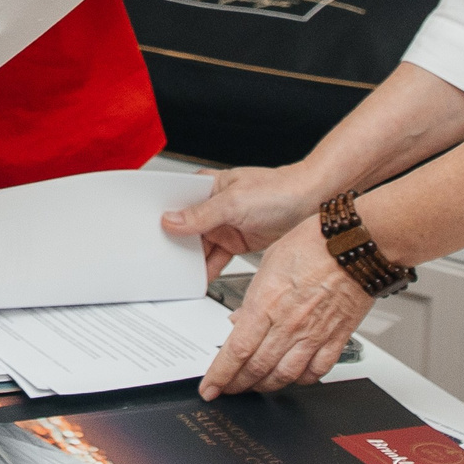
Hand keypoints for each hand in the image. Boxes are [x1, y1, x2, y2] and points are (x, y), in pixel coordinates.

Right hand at [163, 164, 329, 280]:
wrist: (314, 203)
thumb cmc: (280, 190)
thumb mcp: (234, 202)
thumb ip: (201, 215)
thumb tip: (171, 221)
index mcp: (207, 186)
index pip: (175, 201)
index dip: (160, 216)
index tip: (149, 232)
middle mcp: (213, 205)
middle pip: (186, 227)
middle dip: (175, 242)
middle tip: (162, 257)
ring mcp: (225, 225)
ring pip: (200, 246)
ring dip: (192, 259)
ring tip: (179, 273)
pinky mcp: (238, 241)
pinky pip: (217, 258)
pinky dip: (209, 269)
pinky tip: (200, 278)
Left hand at [198, 213, 372, 398]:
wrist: (354, 244)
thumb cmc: (311, 245)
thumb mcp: (266, 265)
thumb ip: (252, 299)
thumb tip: (239, 321)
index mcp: (266, 304)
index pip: (236, 350)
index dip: (220, 374)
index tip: (210, 388)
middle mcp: (289, 324)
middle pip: (257, 368)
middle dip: (237, 385)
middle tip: (227, 390)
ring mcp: (314, 335)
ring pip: (285, 375)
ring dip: (266, 386)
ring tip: (254, 387)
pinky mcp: (337, 338)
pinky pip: (317, 371)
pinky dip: (302, 380)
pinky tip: (293, 378)